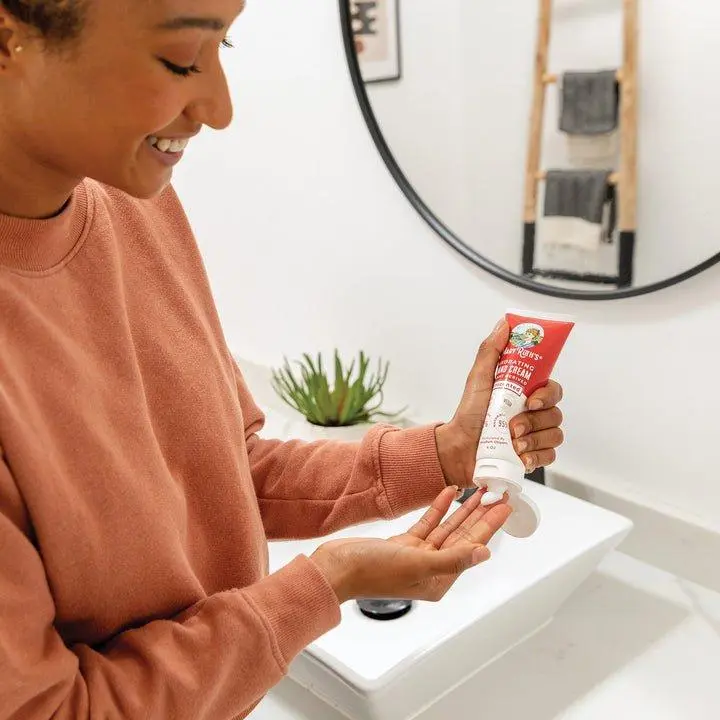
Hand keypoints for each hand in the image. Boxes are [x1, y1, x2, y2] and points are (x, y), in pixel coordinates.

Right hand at [311, 486, 511, 603]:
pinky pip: (428, 523)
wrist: (337, 567)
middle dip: (481, 515)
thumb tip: (484, 553)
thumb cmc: (372, 572)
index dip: (489, 526)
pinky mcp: (403, 544)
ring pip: (447, 528)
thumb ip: (452, 559)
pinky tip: (449, 492)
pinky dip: (438, 508)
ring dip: (462, 509)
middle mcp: (431, 569)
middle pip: (463, 536)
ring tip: (478, 490)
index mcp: (439, 580)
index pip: (472, 547)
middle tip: (497, 494)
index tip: (504, 507)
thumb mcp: (417, 564)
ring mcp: (417, 555)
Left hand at [435, 320, 564, 487]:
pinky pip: (550, 456)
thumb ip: (492, 350)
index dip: (547, 395)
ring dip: (533, 439)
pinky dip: (535, 456)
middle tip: (514, 426)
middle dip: (535, 421)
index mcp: (526, 393)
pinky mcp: (533, 456)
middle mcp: (534, 414)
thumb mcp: (479, 378)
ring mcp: (536, 435)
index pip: (553, 389)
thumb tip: (504, 324)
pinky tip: (520, 456)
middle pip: (556, 413)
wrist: (459, 447)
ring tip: (513, 442)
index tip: (531, 401)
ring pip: (555, 435)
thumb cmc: (469, 413)